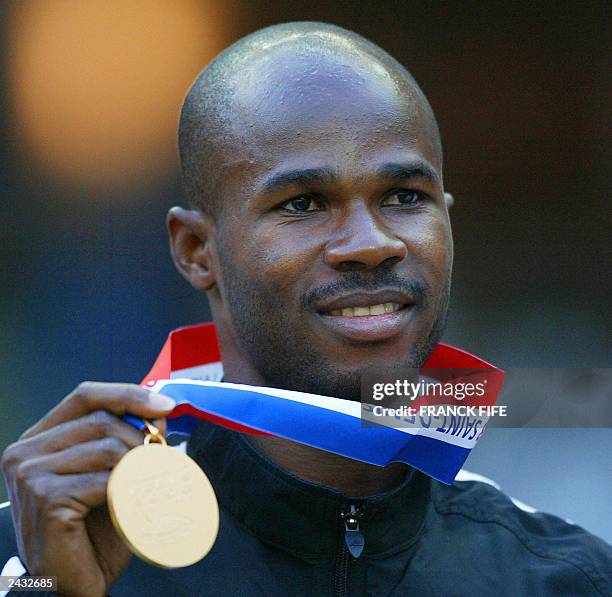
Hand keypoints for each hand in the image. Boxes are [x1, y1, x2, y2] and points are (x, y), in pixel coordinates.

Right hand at [1, 382, 175, 596]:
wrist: (74, 584)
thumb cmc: (93, 530)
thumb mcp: (111, 473)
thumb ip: (128, 439)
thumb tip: (158, 410)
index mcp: (39, 439)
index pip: (85, 396)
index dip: (128, 395)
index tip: (165, 405)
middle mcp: (25, 451)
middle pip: (102, 419)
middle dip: (141, 438)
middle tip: (161, 460)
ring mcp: (30, 474)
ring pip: (109, 447)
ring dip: (140, 466)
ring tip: (147, 487)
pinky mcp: (45, 498)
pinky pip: (108, 480)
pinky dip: (131, 491)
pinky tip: (132, 506)